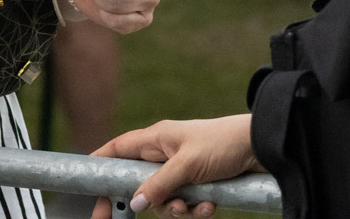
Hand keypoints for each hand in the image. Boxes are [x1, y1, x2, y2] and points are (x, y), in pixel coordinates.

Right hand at [89, 115, 258, 217]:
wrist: (262, 149)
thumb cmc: (222, 144)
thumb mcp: (187, 165)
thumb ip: (158, 184)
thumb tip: (133, 203)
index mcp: (156, 139)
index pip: (117, 150)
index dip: (99, 164)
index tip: (87, 185)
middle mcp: (164, 155)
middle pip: (137, 183)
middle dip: (141, 202)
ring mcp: (181, 172)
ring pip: (162, 199)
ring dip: (176, 209)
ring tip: (193, 207)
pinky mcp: (197, 186)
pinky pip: (185, 205)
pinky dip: (195, 210)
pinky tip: (210, 207)